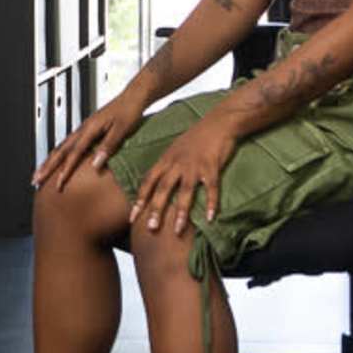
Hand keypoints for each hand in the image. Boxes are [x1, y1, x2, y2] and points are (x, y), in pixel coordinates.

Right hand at [34, 93, 144, 189]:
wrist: (134, 97)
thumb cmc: (130, 111)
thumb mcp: (122, 130)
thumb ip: (108, 147)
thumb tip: (95, 165)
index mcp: (90, 128)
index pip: (74, 153)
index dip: (65, 170)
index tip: (58, 184)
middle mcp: (83, 128)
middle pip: (60, 150)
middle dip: (47, 166)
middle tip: (36, 179)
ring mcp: (84, 129)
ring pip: (62, 147)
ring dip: (50, 161)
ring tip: (41, 173)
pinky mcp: (88, 130)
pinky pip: (69, 144)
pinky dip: (60, 155)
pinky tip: (58, 161)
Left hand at [126, 117, 238, 239]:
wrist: (219, 121)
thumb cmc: (197, 137)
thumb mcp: (175, 149)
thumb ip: (165, 166)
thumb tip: (155, 183)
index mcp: (166, 159)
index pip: (148, 181)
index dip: (140, 200)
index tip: (133, 218)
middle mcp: (177, 163)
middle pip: (163, 188)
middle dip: (155, 209)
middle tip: (151, 228)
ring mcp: (194, 164)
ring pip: (185, 191)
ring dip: (180, 211)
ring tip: (177, 230)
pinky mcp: (212, 165)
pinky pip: (211, 187)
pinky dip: (211, 203)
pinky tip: (211, 218)